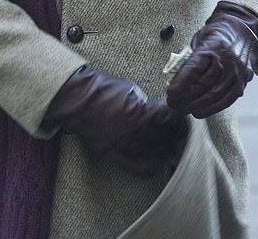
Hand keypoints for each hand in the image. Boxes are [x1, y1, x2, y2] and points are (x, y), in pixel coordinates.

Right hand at [44, 66, 187, 175]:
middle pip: (165, 139)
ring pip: (154, 155)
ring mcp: (124, 145)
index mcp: (142, 113)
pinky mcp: (113, 153)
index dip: (178, 120)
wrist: (77, 99)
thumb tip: (155, 112)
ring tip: (169, 150)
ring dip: (165, 152)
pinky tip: (154, 166)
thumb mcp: (130, 88)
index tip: (180, 120)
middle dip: (174, 137)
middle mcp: (136, 132)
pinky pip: (135, 167)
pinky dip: (148, 168)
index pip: (170, 121)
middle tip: (178, 135)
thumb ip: (145, 103)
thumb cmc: (102, 89)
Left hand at [166, 1, 257, 118]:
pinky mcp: (243, 80)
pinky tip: (202, 111)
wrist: (243, 31)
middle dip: (186, 98)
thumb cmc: (216, 36)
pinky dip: (214, 108)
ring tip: (186, 110)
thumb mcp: (199, 39)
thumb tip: (174, 79)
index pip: (194, 68)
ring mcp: (236, 71)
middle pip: (204, 84)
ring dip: (199, 106)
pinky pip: (228, 99)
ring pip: (216, 94)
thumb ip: (190, 57)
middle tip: (174, 104)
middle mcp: (226, 60)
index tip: (170, 93)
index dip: (180, 84)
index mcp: (211, 47)